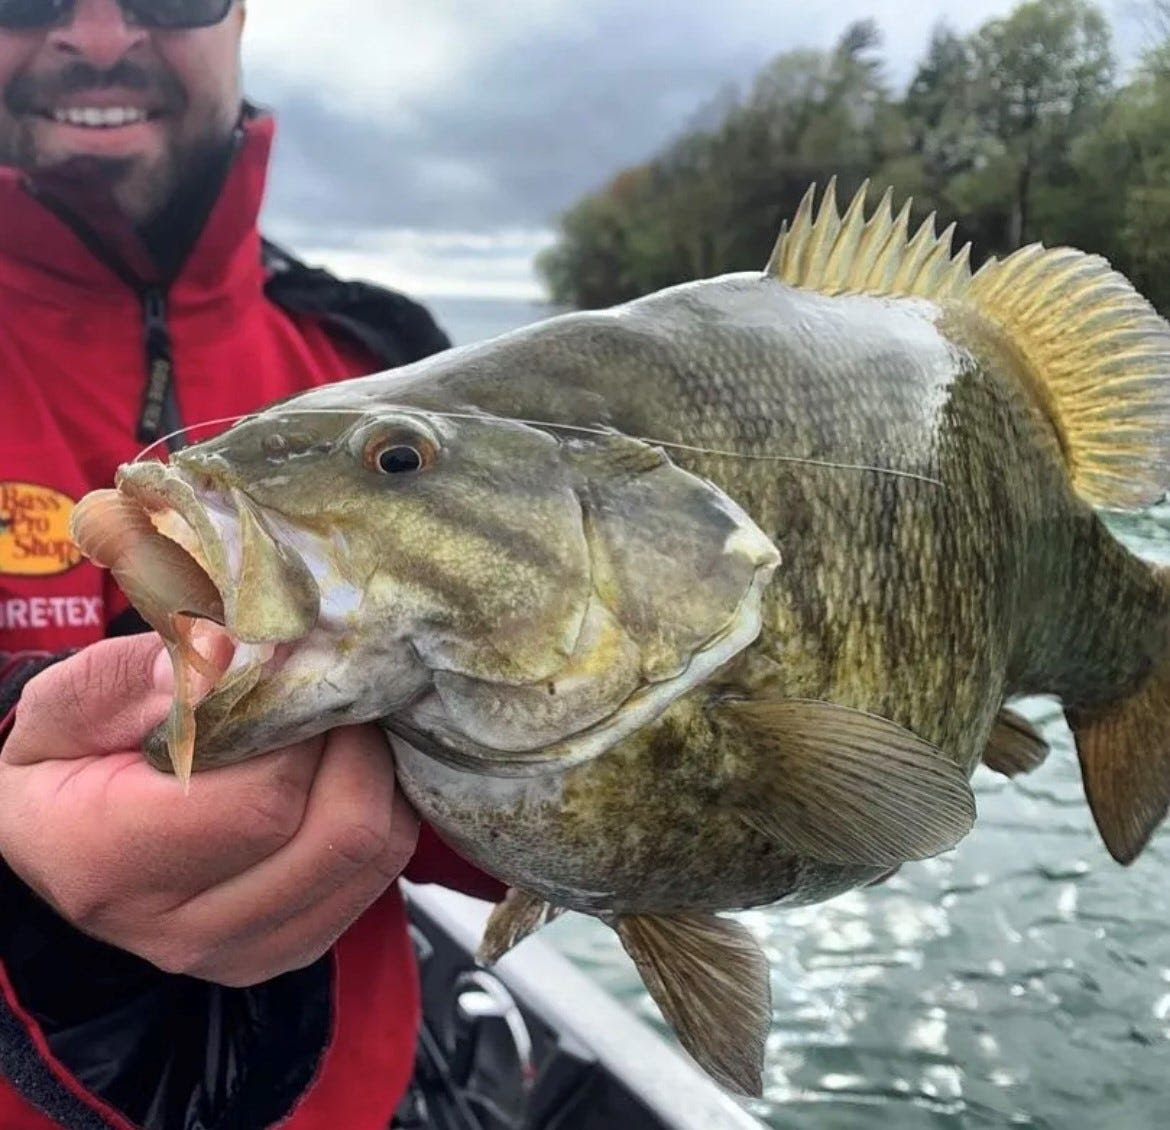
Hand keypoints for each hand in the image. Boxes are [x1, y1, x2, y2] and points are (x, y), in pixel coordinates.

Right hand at [0, 633, 417, 986]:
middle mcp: (181, 931)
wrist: (59, 841)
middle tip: (336, 689)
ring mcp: (241, 951)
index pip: (264, 799)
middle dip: (356, 742)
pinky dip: (382, 810)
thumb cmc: (66, 761)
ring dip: (379, 773)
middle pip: (337, 831)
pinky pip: (380, 876)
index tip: (298, 670)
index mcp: (110, 863)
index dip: (302, 724)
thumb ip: (146, 674)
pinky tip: (343, 770)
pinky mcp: (287, 948)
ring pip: (373, 853)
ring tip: (340, 724)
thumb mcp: (72, 700)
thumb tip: (237, 661)